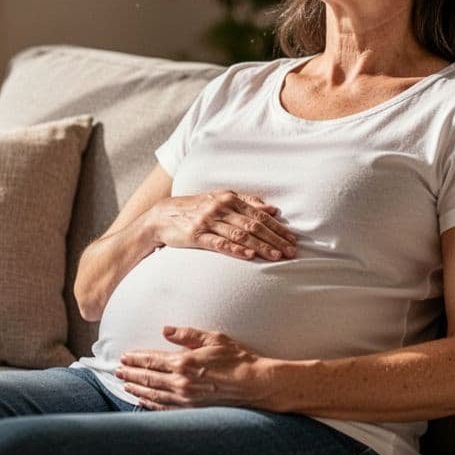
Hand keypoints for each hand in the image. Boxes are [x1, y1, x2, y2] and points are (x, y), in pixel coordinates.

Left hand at [116, 326, 276, 410]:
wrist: (254, 385)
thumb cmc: (237, 359)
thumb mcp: (213, 338)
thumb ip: (187, 334)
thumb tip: (165, 330)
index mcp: (184, 362)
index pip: (152, 360)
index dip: (136, 358)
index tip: (124, 357)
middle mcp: (181, 382)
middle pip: (147, 378)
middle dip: (130, 373)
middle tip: (117, 370)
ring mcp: (185, 399)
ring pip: (152, 394)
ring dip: (136, 389)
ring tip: (125, 384)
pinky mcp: (191, 410)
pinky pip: (164, 408)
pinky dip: (150, 404)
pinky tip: (143, 401)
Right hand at [146, 189, 296, 261]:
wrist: (162, 216)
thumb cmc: (195, 209)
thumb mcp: (220, 199)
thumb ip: (247, 202)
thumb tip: (272, 209)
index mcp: (229, 198)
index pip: (259, 214)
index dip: (277, 227)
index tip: (292, 239)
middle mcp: (220, 207)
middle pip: (253, 224)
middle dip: (275, 239)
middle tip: (291, 251)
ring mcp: (208, 221)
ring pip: (240, 234)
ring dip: (261, 246)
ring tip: (277, 256)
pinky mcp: (196, 235)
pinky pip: (219, 243)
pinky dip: (235, 249)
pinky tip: (249, 255)